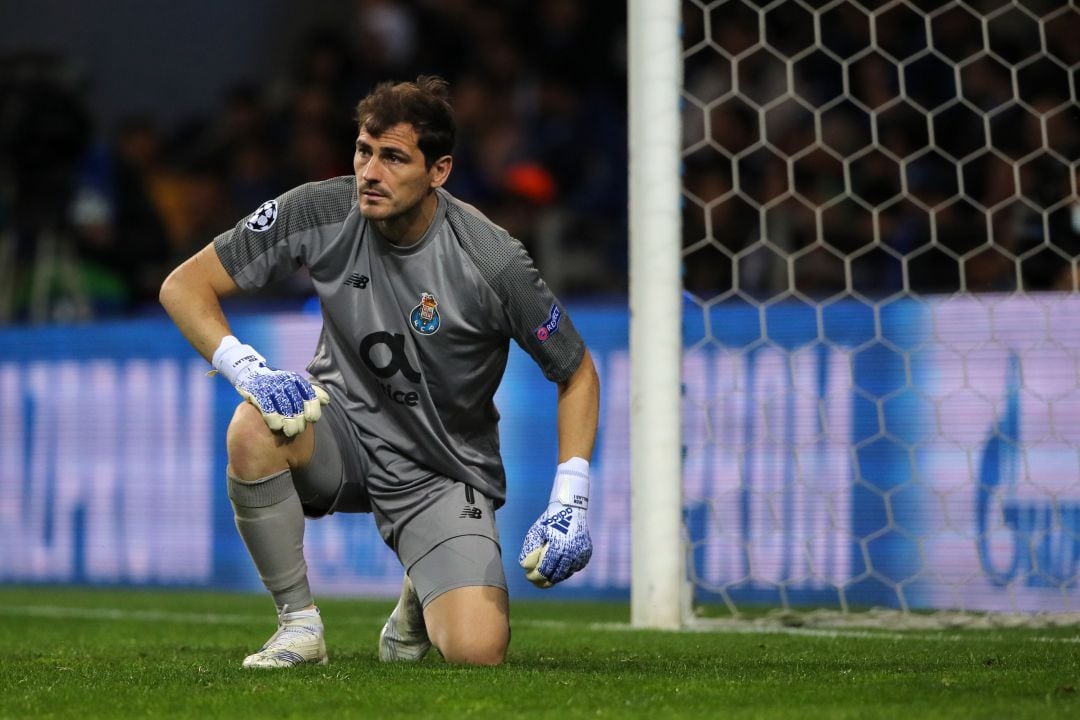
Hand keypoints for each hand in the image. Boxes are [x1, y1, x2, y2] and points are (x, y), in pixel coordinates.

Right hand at [212, 335, 328, 436]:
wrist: (251, 373)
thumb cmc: (277, 385)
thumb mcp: (294, 386)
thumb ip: (311, 393)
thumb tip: (326, 400)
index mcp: (295, 379)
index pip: (309, 393)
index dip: (312, 407)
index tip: (313, 419)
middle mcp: (284, 381)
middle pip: (296, 403)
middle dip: (299, 419)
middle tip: (298, 430)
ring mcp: (270, 386)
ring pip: (283, 406)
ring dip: (288, 421)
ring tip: (290, 432)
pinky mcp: (256, 392)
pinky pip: (266, 406)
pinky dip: (273, 417)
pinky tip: (277, 427)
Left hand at [518, 457, 591, 587]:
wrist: (571, 509)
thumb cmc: (550, 521)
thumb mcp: (536, 531)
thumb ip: (529, 549)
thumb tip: (524, 567)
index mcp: (558, 546)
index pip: (546, 569)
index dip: (537, 577)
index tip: (530, 578)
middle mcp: (572, 551)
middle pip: (558, 574)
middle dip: (546, 580)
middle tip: (538, 582)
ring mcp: (581, 553)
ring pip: (568, 573)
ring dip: (557, 575)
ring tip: (548, 576)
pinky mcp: (587, 553)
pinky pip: (576, 567)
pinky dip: (568, 569)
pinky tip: (560, 567)